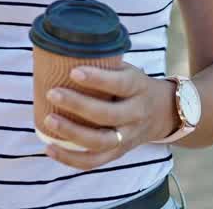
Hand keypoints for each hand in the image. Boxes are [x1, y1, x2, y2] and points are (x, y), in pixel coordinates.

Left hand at [41, 64, 176, 169]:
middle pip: (107, 115)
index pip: (120, 84)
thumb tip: (64, 51)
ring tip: (49, 120)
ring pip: (100, 142)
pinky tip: (50, 148)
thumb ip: (104, 65)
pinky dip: (70, 158)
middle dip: (78, 105)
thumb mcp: (128, 70)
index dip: (98, 79)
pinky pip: (94, 161)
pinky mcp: (118, 153)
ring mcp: (128, 137)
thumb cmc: (134, 86)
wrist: (163, 113)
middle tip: (52, 92)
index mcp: (138, 88)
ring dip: (72, 133)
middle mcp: (136, 115)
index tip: (74, 71)